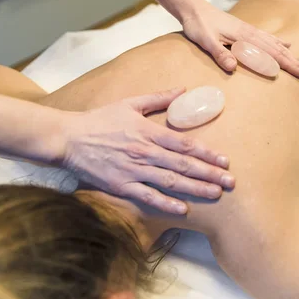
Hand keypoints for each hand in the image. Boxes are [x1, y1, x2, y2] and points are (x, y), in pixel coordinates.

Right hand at [60, 88, 233, 213]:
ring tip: (216, 194)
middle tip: (230, 182)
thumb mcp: (130, 103)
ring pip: (171, 181)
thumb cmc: (99, 120)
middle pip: (184, 164)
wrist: (67, 138)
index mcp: (149, 131)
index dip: (207, 153)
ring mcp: (133, 170)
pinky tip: (183, 209)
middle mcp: (145, 151)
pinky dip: (166, 203)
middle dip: (210, 174)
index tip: (225, 161)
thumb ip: (158, 98)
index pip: (185, 143)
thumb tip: (183, 90)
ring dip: (196, 189)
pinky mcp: (121, 185)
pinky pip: (147, 196)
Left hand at [181, 0, 298, 77]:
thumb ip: (219, 54)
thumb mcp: (205, 41)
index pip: (270, 53)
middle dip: (293, 62)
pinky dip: (279, 43)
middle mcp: (250, 33)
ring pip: (274, 44)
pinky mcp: (245, 29)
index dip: (286, 64)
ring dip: (289, 55)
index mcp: (243, 37)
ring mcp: (249, 30)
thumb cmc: (198, 26)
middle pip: (277, 50)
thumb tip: (232, 67)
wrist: (194, 8)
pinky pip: (267, 38)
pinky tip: (287, 45)